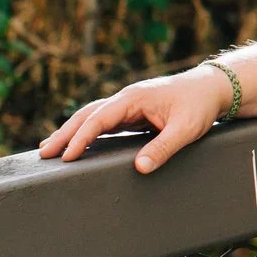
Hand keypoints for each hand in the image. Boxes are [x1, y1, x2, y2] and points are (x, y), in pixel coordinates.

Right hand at [38, 67, 232, 173]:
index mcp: (134, 98)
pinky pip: (104, 122)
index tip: (66, 156)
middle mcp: (126, 98)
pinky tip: (77, 143)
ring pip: (92, 117)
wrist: (213, 88)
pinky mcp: (133, 112)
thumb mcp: (186, 129)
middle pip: (87, 115)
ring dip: (71, 131)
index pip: (99, 119)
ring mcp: (128, 104)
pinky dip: (86, 131)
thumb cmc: (200, 105)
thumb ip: (163, 148)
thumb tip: (140, 168)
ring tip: (49, 148)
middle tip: (43, 153)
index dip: (81, 138)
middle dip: (64, 134)